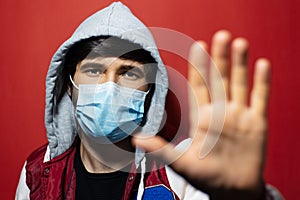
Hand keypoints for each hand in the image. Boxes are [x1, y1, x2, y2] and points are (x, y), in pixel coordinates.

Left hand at [133, 30, 270, 198]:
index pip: (200, 86)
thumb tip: (135, 139)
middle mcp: (220, 112)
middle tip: (219, 36)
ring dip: (240, 63)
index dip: (199, 66)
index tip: (198, 46)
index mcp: (202, 117)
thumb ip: (161, 148)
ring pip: (239, 83)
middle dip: (219, 58)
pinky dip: (261, 82)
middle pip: (219, 79)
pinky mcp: (256, 123)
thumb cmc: (206, 177)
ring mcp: (238, 115)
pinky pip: (259, 98)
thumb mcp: (182, 162)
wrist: (232, 190)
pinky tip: (261, 65)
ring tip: (239, 43)